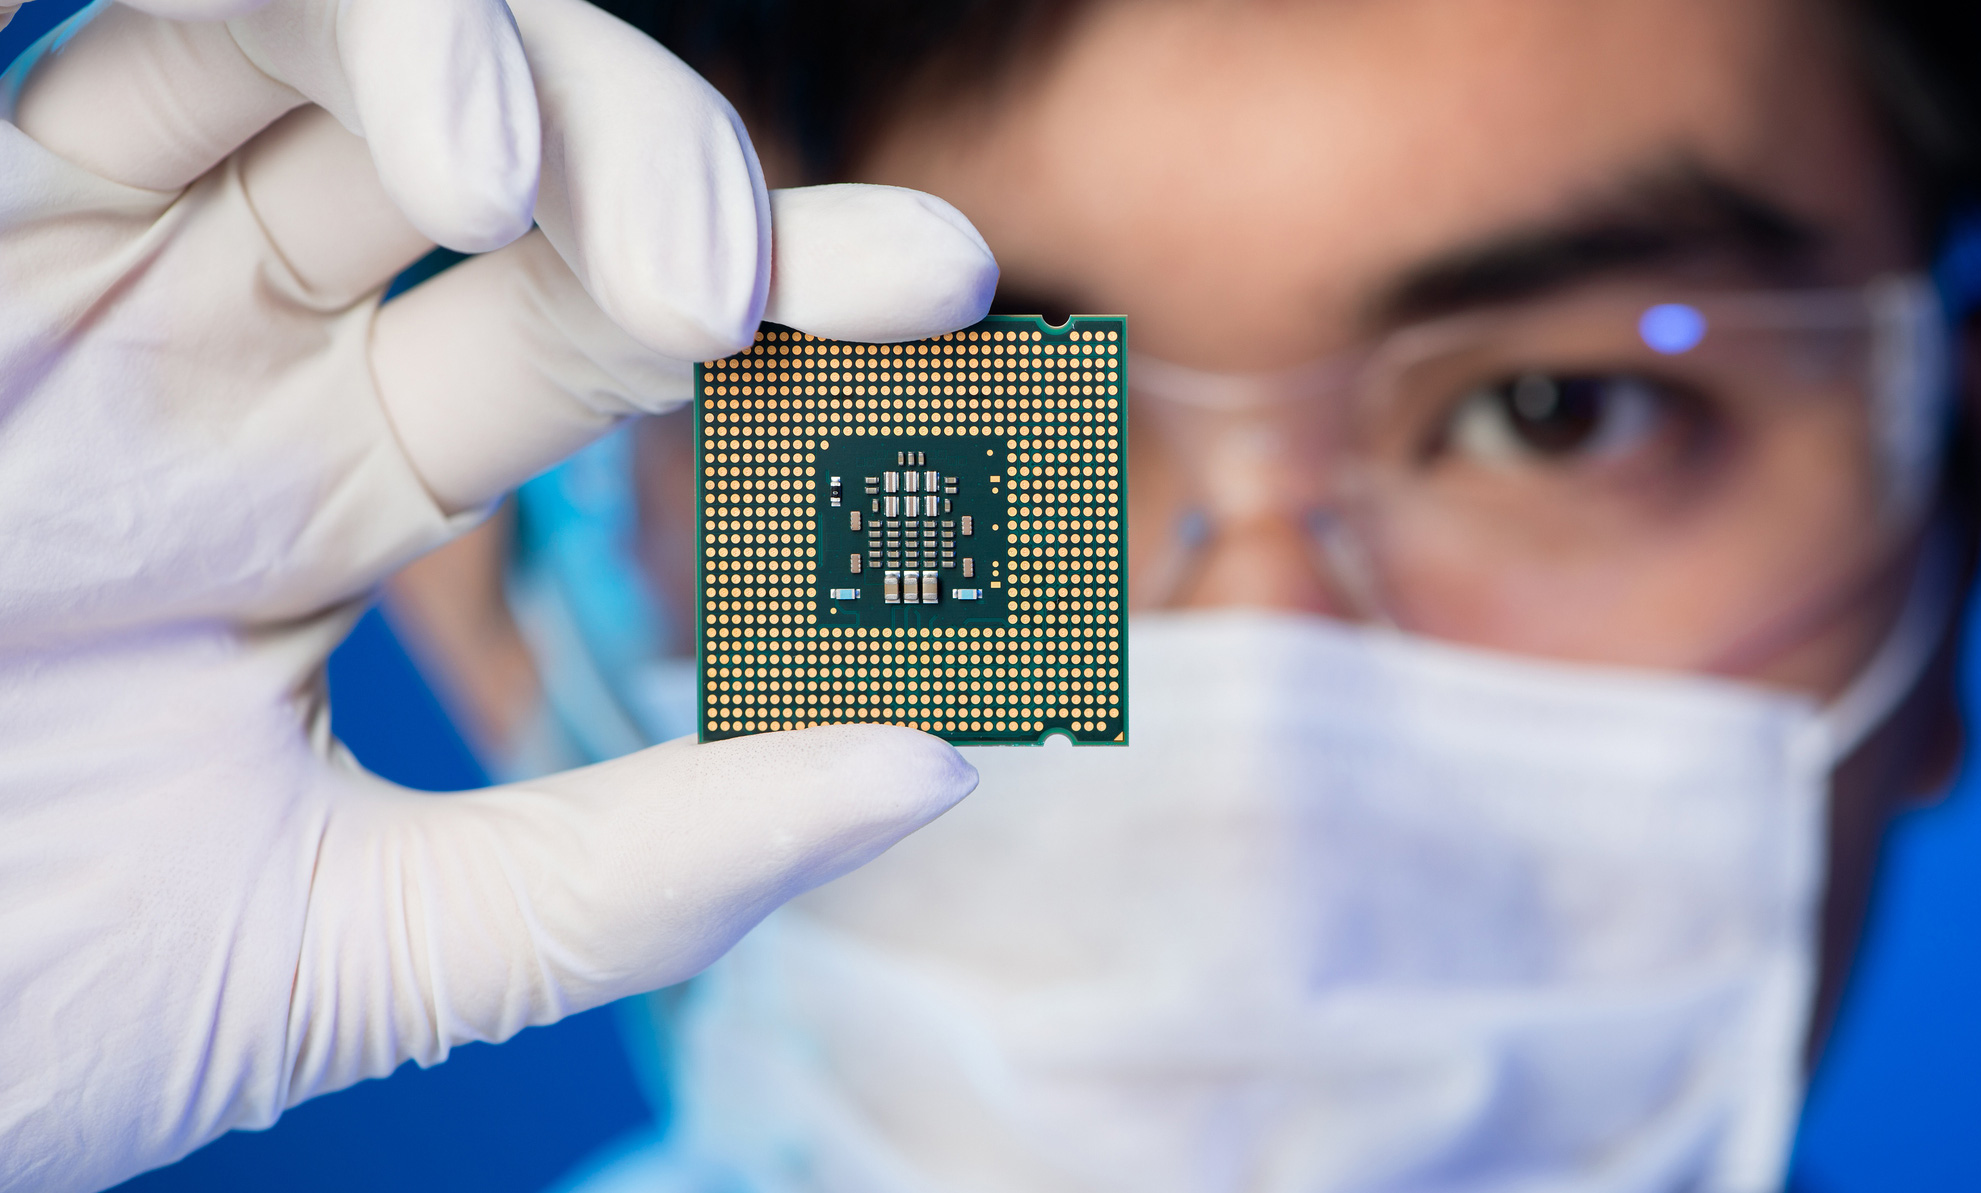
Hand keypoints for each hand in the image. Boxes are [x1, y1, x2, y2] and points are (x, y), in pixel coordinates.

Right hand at [0, 0, 992, 1187]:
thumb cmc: (5, 1000)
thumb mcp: (364, 947)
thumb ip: (638, 864)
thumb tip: (931, 766)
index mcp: (317, 484)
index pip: (590, 329)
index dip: (779, 296)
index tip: (956, 307)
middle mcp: (212, 344)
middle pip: (499, 162)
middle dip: (675, 176)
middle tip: (829, 281)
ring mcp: (68, 265)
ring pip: (326, 42)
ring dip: (514, 77)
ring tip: (612, 242)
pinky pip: (122, 33)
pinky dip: (297, 29)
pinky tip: (446, 143)